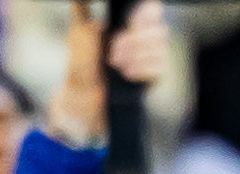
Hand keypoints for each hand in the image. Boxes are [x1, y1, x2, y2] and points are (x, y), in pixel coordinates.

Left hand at [48, 0, 167, 145]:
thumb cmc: (81, 66)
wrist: (84, 98)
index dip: (145, 14)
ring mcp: (151, 59)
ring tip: (115, 66)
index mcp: (128, 24)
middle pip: (158, 30)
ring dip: (135, 57)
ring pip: (159, 49)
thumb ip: (84, 9)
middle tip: (112, 52)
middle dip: (134, 41)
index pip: (151, 11)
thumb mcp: (80, 31)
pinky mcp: (154, 78)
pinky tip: (125, 75)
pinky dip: (141, 71)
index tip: (131, 22)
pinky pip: (159, 69)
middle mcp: (143, 39)